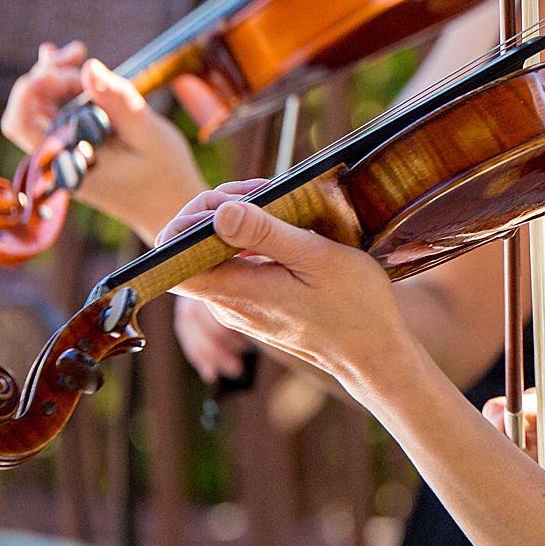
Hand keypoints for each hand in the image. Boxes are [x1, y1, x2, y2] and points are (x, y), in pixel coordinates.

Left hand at [2, 43, 204, 241]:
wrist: (173, 209)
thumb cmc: (166, 175)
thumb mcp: (149, 134)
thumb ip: (117, 101)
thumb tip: (89, 67)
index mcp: (67, 164)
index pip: (22, 121)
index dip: (34, 86)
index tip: (69, 68)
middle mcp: (56, 162)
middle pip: (28, 110)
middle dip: (47, 75)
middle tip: (79, 51)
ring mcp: (63, 157)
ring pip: (40, 111)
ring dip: (56, 80)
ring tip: (79, 52)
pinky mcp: (75, 151)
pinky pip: (58, 118)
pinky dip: (65, 92)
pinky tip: (75, 71)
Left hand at [160, 181, 405, 385]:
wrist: (373, 354)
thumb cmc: (354, 307)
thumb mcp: (317, 258)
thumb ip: (266, 234)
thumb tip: (220, 212)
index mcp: (237, 292)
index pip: (171, 259)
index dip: (187, 221)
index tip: (231, 200)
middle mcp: (229, 304)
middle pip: (191, 252)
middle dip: (218, 211)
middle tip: (263, 191)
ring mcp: (241, 309)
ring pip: (214, 258)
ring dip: (238, 226)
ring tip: (279, 206)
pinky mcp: (257, 310)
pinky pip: (236, 269)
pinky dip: (250, 244)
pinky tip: (284, 232)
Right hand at [483, 379, 544, 497]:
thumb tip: (532, 506)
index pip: (501, 412)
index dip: (491, 443)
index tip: (506, 477)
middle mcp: (543, 410)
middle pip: (495, 435)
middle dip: (500, 467)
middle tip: (524, 498)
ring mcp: (544, 426)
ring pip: (508, 453)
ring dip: (518, 476)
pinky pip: (525, 462)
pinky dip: (532, 480)